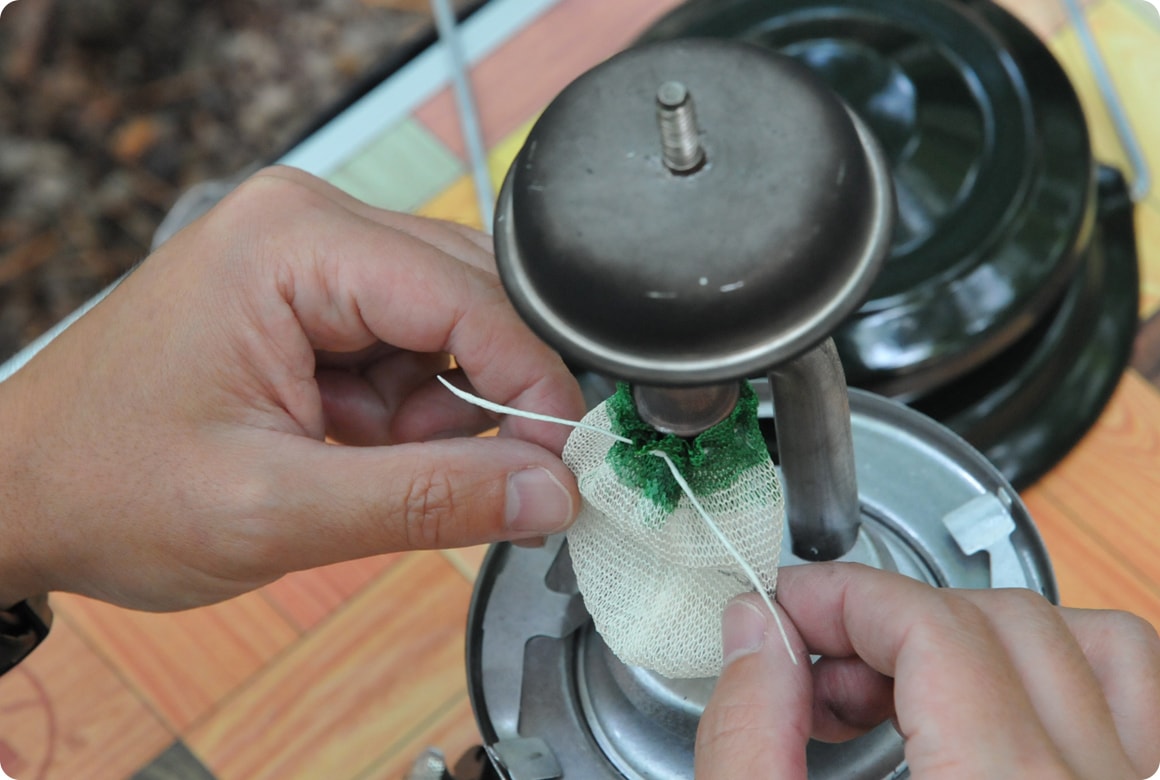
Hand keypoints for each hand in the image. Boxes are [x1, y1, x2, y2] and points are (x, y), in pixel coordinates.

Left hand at [0, 166, 583, 610]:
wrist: (23, 491)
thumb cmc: (106, 484)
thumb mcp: (273, 508)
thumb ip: (427, 500)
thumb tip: (548, 490)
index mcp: (292, 241)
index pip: (469, 295)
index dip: (531, 384)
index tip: (559, 465)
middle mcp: (307, 223)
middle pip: (470, 300)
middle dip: (476, 400)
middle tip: (455, 480)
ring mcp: (309, 253)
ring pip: (449, 328)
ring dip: (435, 413)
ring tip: (358, 464)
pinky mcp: (312, 294)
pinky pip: (410, 345)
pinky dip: (404, 412)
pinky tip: (350, 446)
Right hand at [697, 563, 1159, 778]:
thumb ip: (747, 742)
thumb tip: (755, 635)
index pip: (935, 627)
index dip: (842, 596)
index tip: (788, 613)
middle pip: (1011, 623)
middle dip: (897, 623)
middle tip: (822, 673)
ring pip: (1103, 648)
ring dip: (993, 640)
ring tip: (911, 695)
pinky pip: (1147, 707)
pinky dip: (1070, 679)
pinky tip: (994, 719)